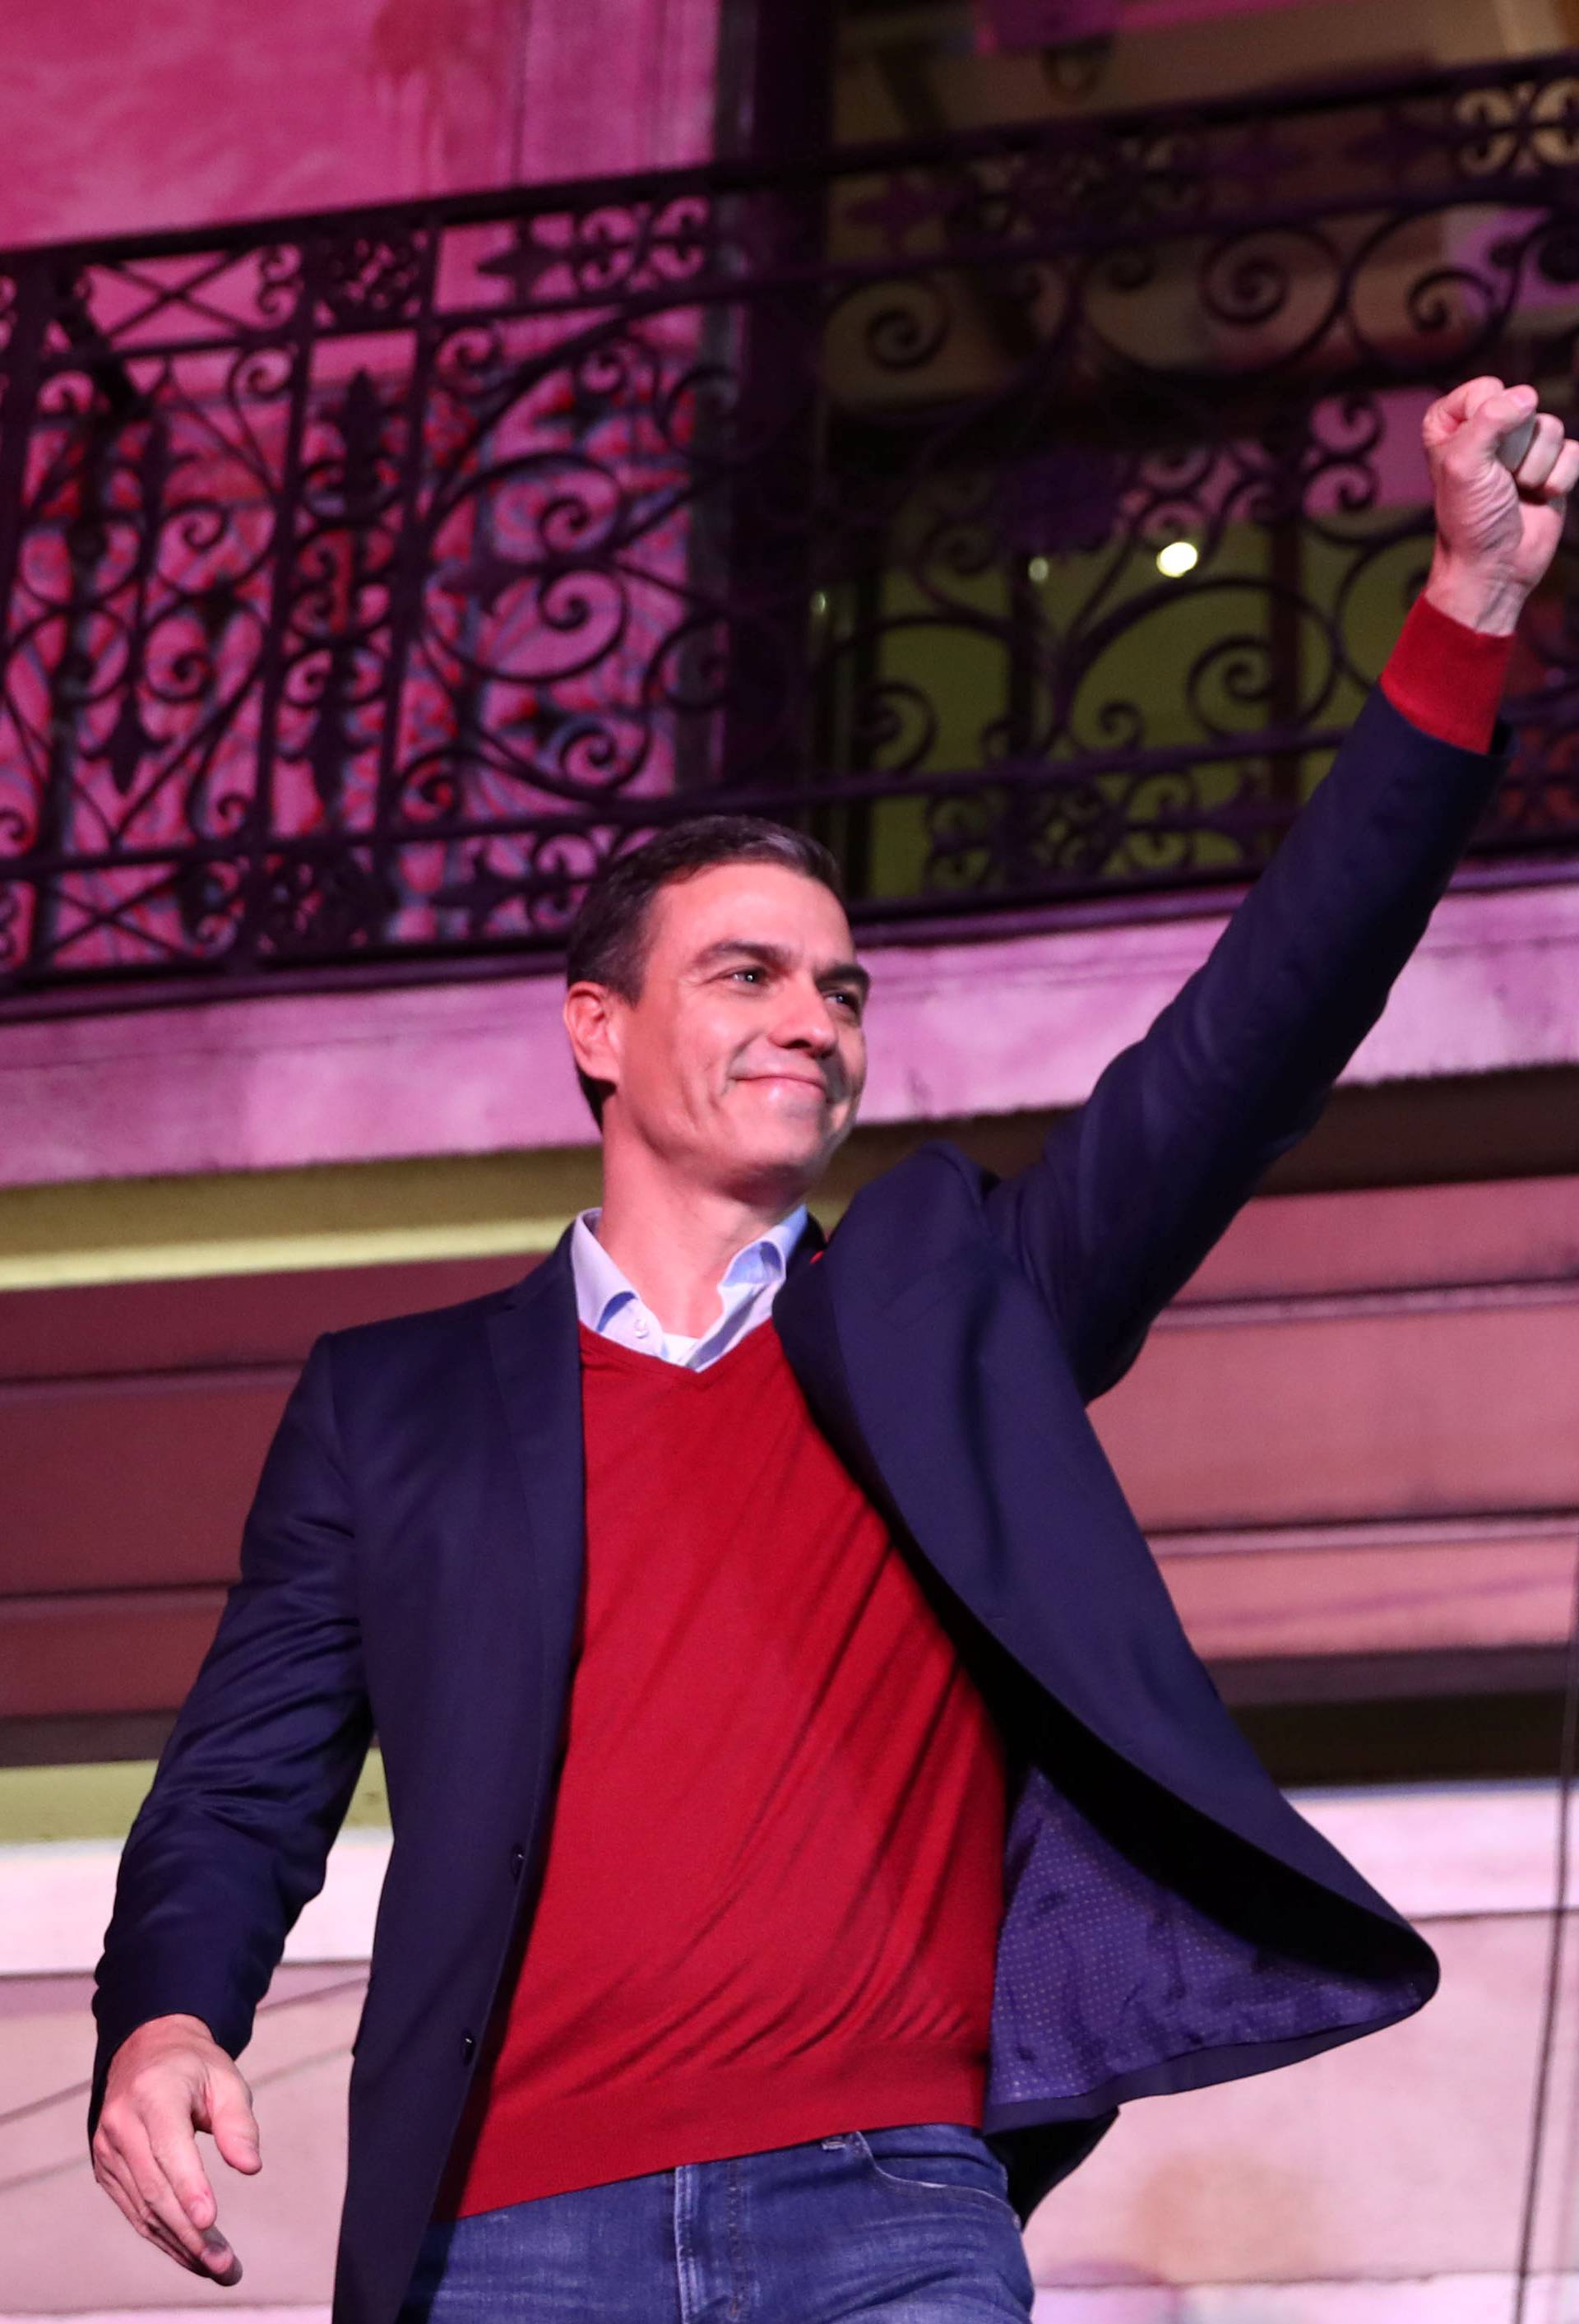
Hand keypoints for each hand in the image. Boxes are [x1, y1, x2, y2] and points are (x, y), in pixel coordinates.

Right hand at [92, 2013, 259, 2280]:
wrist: (145, 2052)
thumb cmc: (194, 2067)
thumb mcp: (225, 2078)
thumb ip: (239, 2122)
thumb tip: (251, 2167)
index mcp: (153, 2093)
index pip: (169, 2146)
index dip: (189, 2186)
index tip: (209, 2222)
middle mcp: (122, 2123)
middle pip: (155, 2188)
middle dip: (190, 2232)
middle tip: (224, 2265)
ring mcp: (108, 2149)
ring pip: (143, 2208)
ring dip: (179, 2244)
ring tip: (217, 2268)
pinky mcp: (106, 2169)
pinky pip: (134, 2210)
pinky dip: (162, 2236)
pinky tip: (190, 2253)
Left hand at [1422, 376, 1578, 634]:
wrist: (1494, 568)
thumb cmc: (1469, 519)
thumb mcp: (1463, 465)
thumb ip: (1489, 420)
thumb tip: (1527, 397)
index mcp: (1452, 422)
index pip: (1487, 389)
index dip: (1486, 424)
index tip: (1473, 461)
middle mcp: (1488, 427)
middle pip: (1524, 406)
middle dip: (1514, 450)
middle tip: (1497, 481)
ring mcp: (1523, 446)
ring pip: (1551, 428)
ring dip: (1534, 469)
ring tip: (1514, 492)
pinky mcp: (1553, 466)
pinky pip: (1573, 452)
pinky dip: (1557, 481)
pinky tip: (1537, 498)